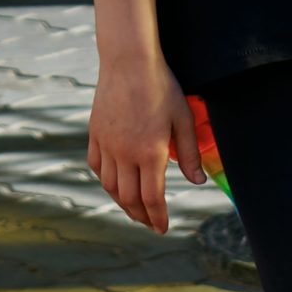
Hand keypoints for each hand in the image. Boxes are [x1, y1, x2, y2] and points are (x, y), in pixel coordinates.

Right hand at [87, 50, 204, 233]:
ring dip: (122, 202)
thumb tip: (197, 182)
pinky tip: (115, 184)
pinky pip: (96, 166)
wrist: (128, 62)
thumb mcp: (184, 121)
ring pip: (110, 185)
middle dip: (141, 216)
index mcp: (150, 153)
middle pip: (129, 198)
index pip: (152, 198)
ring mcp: (106, 143)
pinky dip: (105, 181)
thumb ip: (189, 154)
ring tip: (134, 209)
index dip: (158, 218)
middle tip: (150, 224)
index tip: (162, 229)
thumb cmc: (162, 88)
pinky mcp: (94, 133)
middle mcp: (125, 153)